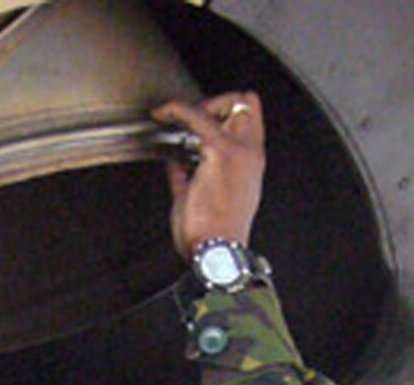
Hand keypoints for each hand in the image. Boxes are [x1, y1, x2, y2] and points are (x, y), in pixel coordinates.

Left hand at [150, 90, 265, 259]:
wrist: (216, 254)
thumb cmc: (210, 239)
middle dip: (215, 103)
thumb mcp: (199, 200)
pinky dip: (177, 110)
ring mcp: (239, 151)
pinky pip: (197, 116)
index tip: (197, 122)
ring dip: (202, 104)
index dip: (224, 111)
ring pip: (229, 101)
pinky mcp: (220, 153)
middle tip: (187, 121)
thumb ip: (188, 176)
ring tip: (175, 118)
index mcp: (250, 166)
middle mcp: (251, 154)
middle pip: (244, 102)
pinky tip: (162, 114)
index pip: (249, 118)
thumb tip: (175, 162)